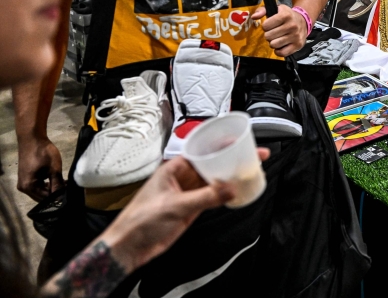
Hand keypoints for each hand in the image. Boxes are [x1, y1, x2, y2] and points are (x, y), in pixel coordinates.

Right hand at [17, 136, 63, 200]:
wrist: (32, 138)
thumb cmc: (43, 153)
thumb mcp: (53, 169)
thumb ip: (57, 184)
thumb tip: (62, 197)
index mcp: (28, 187)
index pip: (45, 199)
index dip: (58, 198)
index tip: (69, 194)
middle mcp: (23, 188)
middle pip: (42, 196)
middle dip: (55, 194)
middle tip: (68, 189)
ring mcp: (24, 182)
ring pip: (40, 191)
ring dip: (52, 189)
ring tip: (65, 184)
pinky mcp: (26, 177)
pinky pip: (38, 185)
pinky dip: (47, 184)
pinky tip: (58, 180)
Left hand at [99, 150, 269, 273]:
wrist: (130, 247)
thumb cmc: (139, 220)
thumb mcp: (175, 205)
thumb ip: (205, 198)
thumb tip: (230, 190)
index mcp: (174, 169)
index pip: (204, 151)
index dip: (224, 146)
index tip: (241, 142)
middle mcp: (182, 178)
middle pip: (213, 164)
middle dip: (234, 159)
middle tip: (255, 155)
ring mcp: (188, 193)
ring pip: (216, 180)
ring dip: (232, 176)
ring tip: (252, 170)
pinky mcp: (192, 208)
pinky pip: (214, 197)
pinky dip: (227, 194)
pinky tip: (238, 191)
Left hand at [251, 4, 307, 56]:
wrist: (304, 21)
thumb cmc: (287, 16)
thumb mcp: (276, 8)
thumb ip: (262, 10)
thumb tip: (254, 17)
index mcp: (286, 15)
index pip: (265, 25)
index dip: (265, 26)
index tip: (270, 25)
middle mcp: (292, 26)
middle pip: (268, 36)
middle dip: (269, 35)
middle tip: (274, 32)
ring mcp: (295, 36)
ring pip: (274, 45)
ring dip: (273, 42)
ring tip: (278, 38)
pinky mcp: (298, 45)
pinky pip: (282, 53)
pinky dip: (278, 51)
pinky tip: (281, 45)